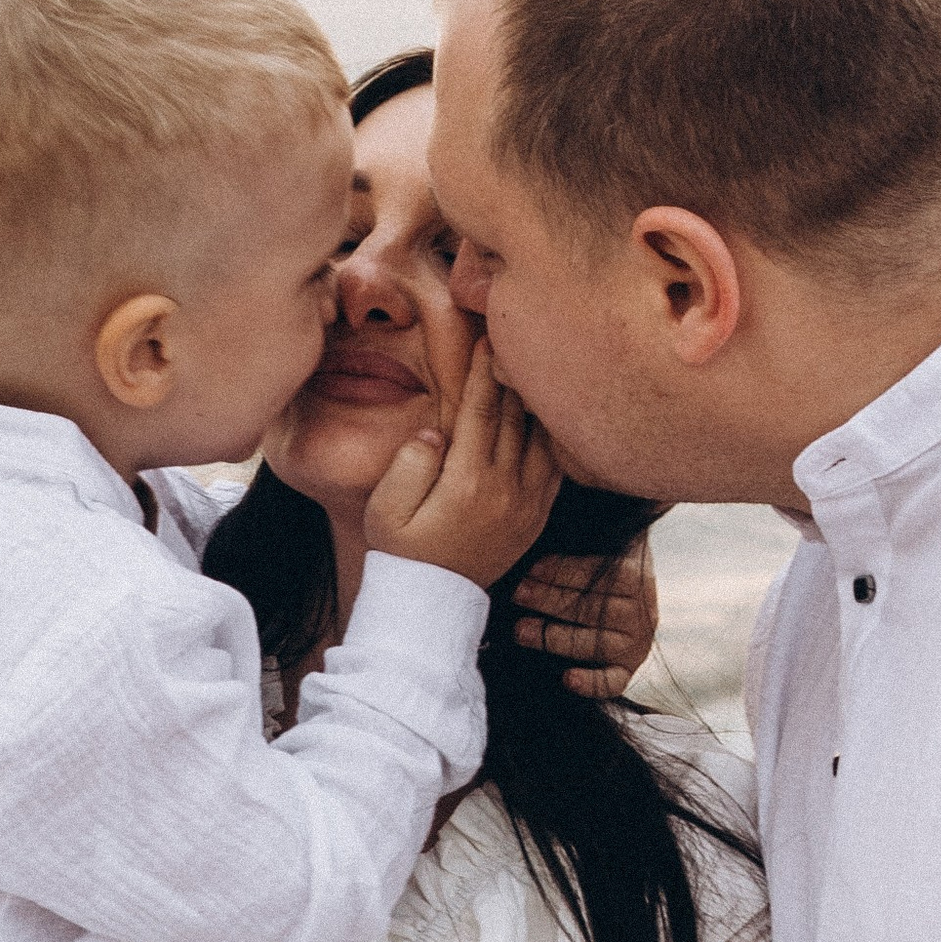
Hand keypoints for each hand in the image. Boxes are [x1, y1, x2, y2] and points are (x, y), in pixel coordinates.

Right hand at [362, 341, 561, 591]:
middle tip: (515, 338)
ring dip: (537, 401)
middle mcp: (505, 490)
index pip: (480, 412)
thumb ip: (409, 465)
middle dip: (514, 374)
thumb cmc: (401, 551)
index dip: (484, 371)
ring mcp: (528, 504)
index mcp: (466, 482)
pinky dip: (553, 436)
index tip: (486, 339)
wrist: (432, 603)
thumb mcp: (385, 510)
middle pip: (516, 416)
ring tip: (535, 368)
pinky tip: (548, 414)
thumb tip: (435, 431)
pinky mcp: (538, 516)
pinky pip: (555, 466)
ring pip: (542, 438)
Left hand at [514, 536, 661, 697]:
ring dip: (555, 637)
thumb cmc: (598, 566)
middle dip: (549, 599)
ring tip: (521, 631)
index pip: (598, 572)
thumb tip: (544, 512)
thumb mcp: (598, 543)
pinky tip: (568, 679)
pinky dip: (592, 683)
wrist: (629, 597)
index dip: (561, 570)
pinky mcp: (629, 668)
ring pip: (594, 643)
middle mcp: (641, 609)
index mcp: (635, 573)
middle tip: (516, 594)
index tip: (530, 567)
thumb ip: (578, 535)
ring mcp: (636, 641)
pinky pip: (613, 681)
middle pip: (591, 607)